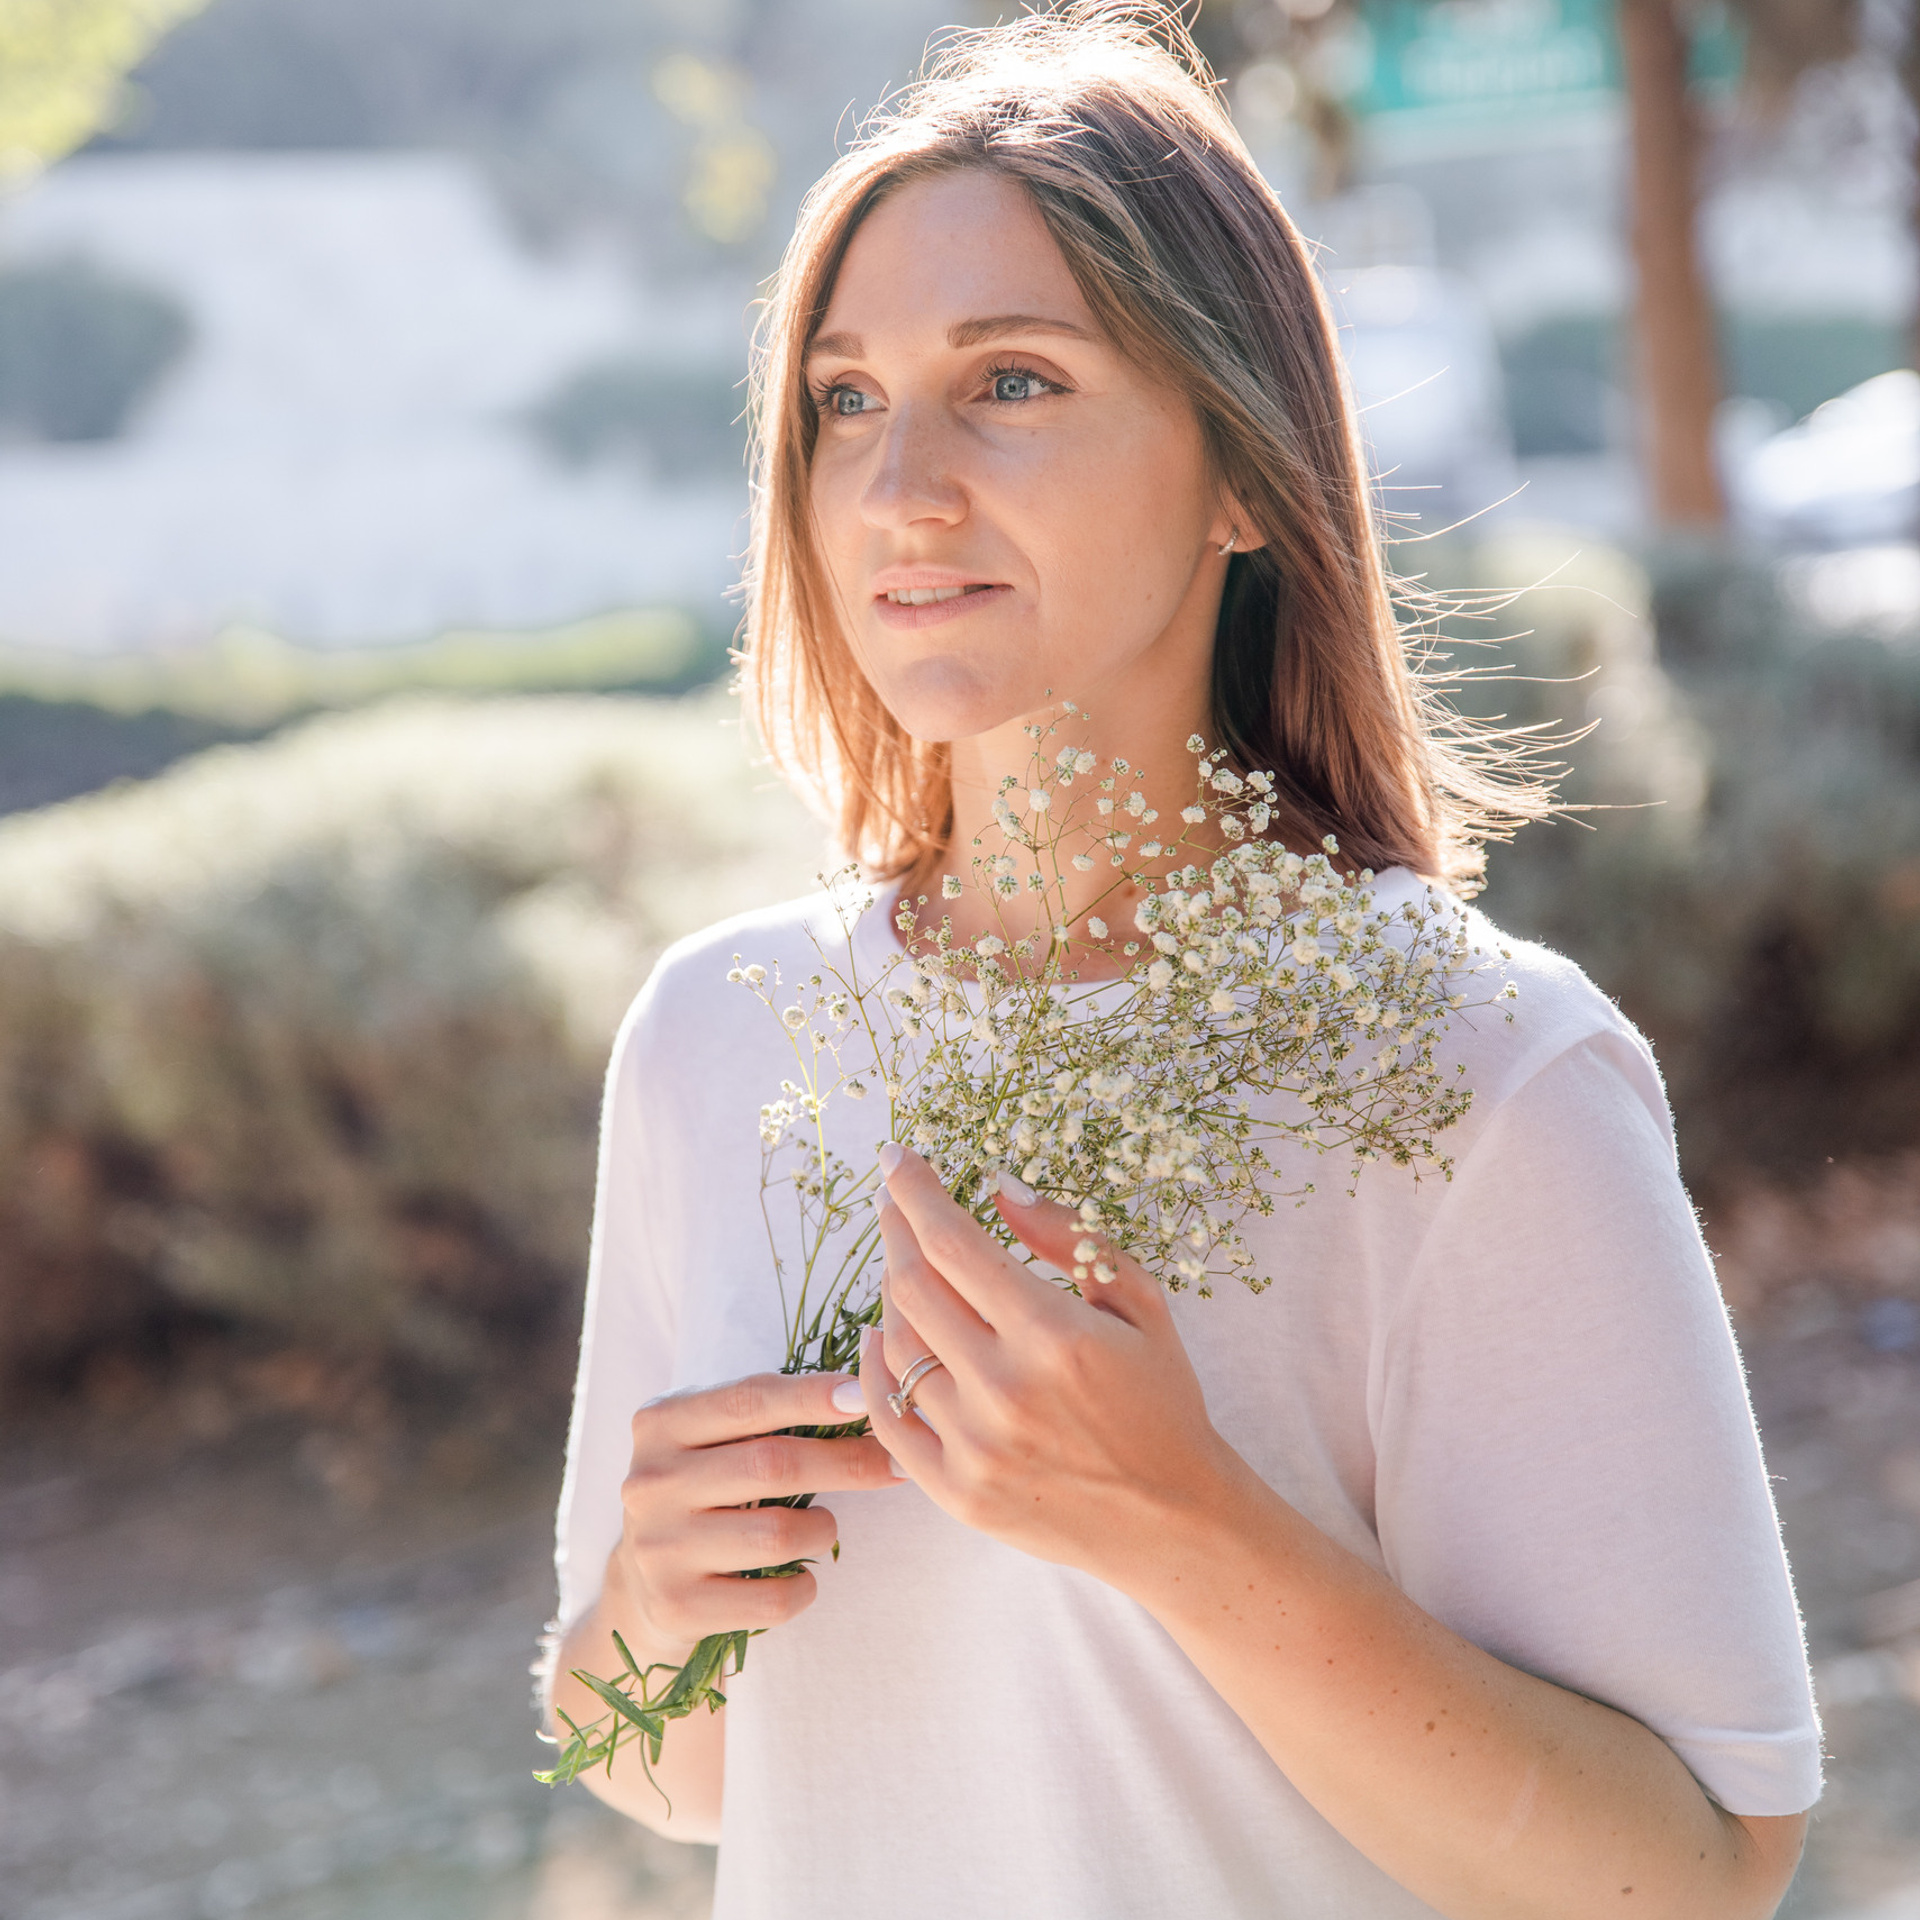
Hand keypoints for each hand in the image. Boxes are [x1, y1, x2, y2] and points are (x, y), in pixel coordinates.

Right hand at [613, 1371, 904, 1658]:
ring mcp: (658, 1548)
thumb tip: (868, 1392)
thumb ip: (770, 1411)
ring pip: (777, 1534)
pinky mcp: (675, 1606)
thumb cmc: (704, 1491)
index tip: (865, 1395)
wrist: (642, 1583)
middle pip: (772, 1465)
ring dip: (822, 1528)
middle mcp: (650, 1482)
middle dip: (845, 1462)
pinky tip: (801, 1574)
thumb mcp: (715, 1438)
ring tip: (823, 1525)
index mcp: (661, 1423)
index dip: (812, 1396)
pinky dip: (805, 1586)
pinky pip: (773, 1598)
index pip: (748, 1399)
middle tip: (892, 1463)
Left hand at [861, 1145, 1245, 1592]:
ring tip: (903, 1266)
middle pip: (912, 1286)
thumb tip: (1000, 1188)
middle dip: (894, 1229)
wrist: (1174, 1520)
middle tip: (893, 1201)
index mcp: (1054, 1335)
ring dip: (889, 1293)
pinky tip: (883, 1336)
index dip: (915, 1191)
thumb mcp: (1141, 1304)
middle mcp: (1006, 1390)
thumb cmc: (1162, 1400)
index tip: (897, 1158)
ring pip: (897, 1347)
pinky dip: (875, 1370)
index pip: (953, 1243)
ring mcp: (975, 1447)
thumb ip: (1069, 1239)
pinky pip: (888, 1418)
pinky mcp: (956, 1493)